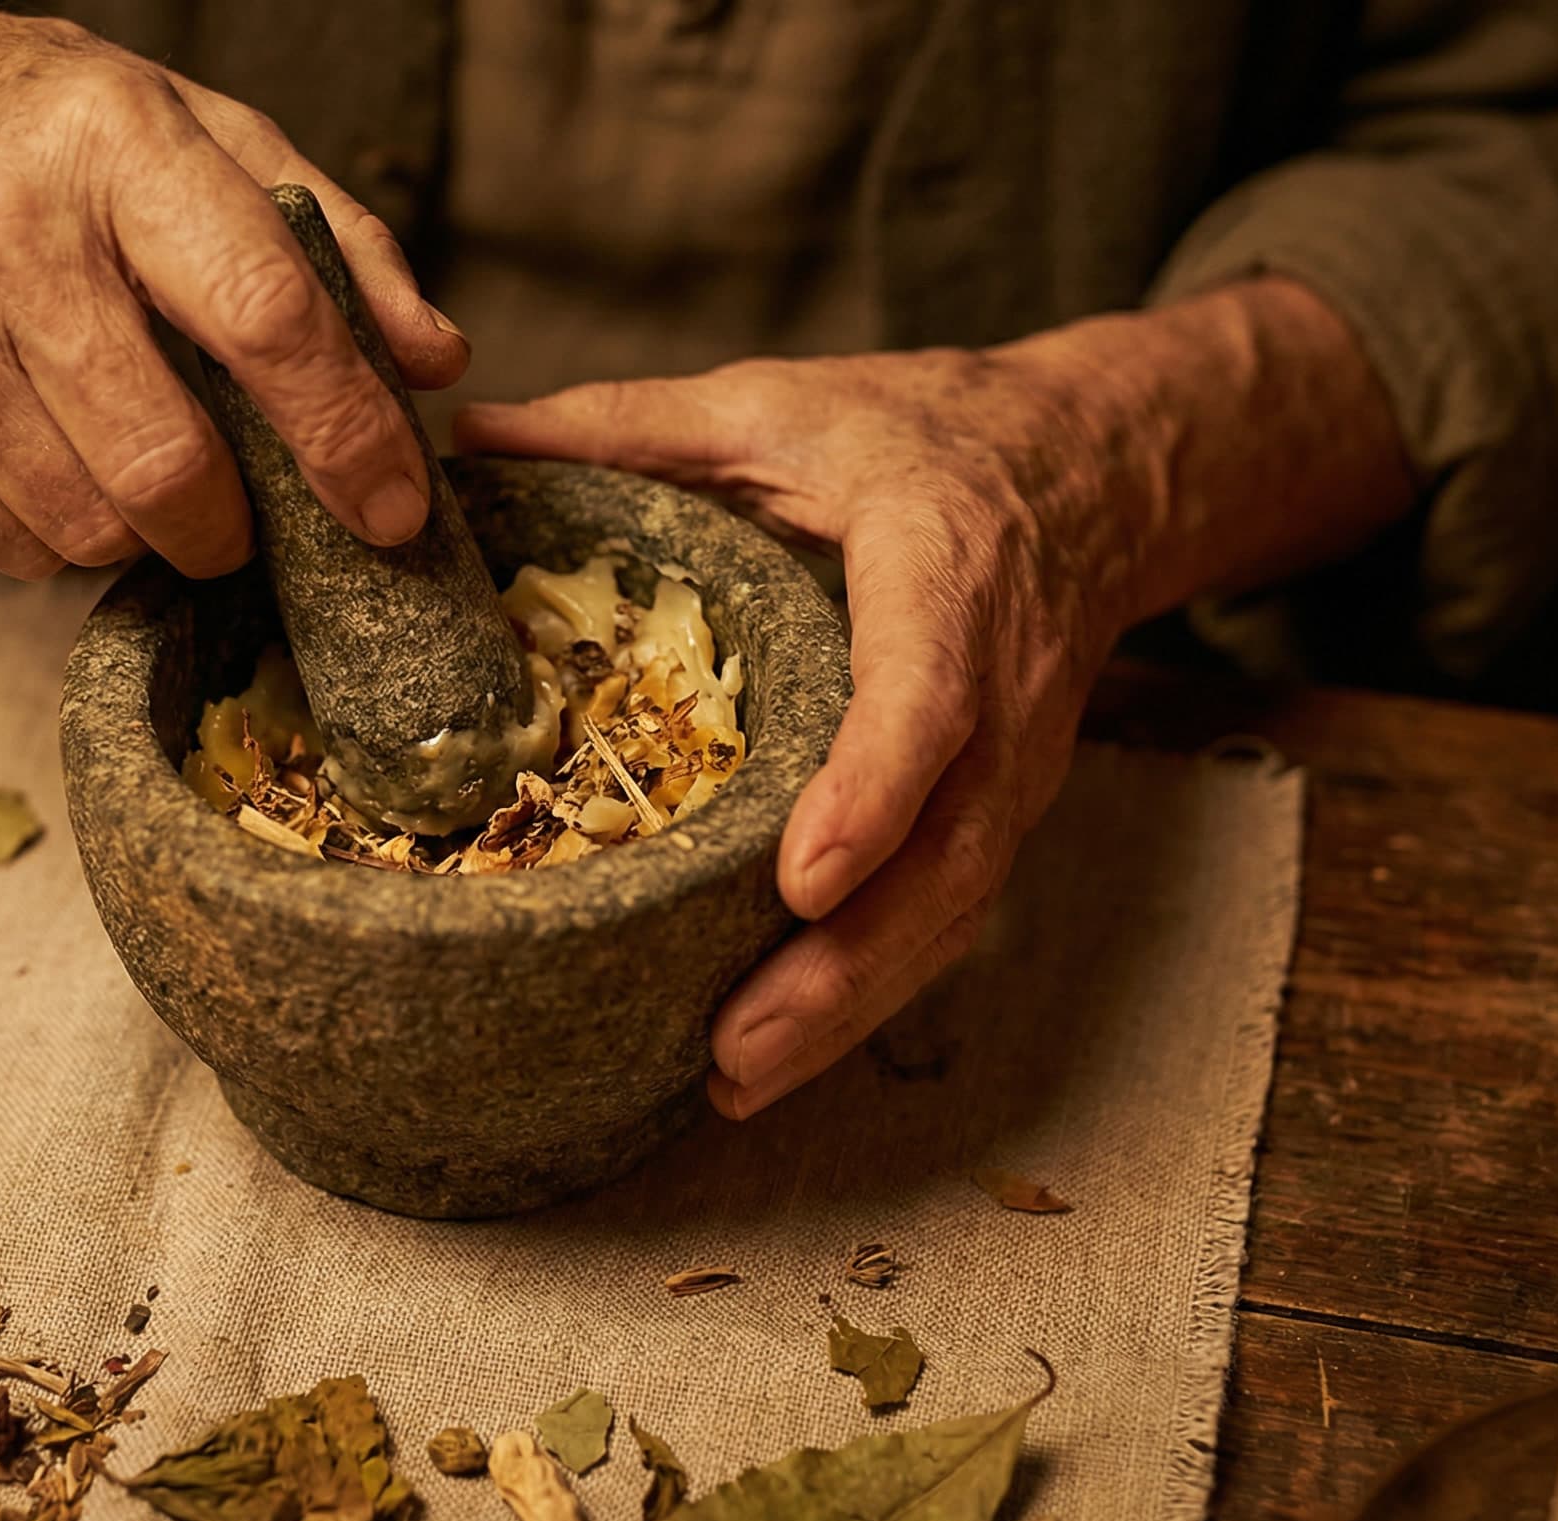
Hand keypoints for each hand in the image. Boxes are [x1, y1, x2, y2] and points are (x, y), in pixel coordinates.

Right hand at [0, 5, 465, 576]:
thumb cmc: (37, 125)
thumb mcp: (196, 128)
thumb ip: (333, 240)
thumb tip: (434, 363)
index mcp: (117, 148)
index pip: (260, 313)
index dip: (342, 431)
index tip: (393, 508)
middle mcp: (7, 232)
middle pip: (162, 458)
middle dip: (235, 526)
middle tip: (250, 517)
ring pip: (82, 522)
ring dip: (147, 538)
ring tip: (152, 486)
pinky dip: (59, 543)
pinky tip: (64, 476)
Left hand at [459, 281, 1412, 1115]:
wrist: (1088, 469)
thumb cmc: (918, 434)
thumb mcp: (778, 404)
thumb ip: (631, 423)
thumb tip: (468, 432)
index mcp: (945, 573)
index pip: (927, 697)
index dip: (872, 792)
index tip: (802, 879)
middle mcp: (998, 690)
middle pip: (946, 853)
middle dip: (846, 964)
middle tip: (737, 1046)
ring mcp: (1012, 767)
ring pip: (951, 909)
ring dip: (850, 1008)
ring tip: (736, 1080)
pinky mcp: (997, 814)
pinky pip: (944, 919)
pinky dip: (867, 999)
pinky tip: (772, 1059)